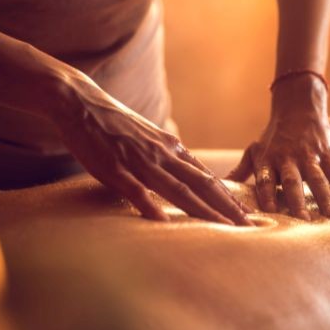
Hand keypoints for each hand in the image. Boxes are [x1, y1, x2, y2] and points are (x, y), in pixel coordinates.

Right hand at [48, 69, 251, 225]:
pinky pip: (135, 190)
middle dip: (227, 207)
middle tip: (248, 226)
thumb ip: (167, 159)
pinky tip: (162, 222)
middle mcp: (163, 155)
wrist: (80, 101)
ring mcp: (140, 161)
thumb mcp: (149, 140)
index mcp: (172, 149)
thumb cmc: (115, 125)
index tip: (246, 213)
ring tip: (224, 227)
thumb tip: (183, 177)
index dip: (228, 196)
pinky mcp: (115, 167)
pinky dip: (150, 206)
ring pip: (178, 190)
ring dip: (203, 210)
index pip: (207, 177)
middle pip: (203, 185)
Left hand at [227, 74, 329, 219]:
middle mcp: (287, 159)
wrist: (298, 106)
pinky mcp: (325, 153)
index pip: (265, 181)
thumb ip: (239, 172)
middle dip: (296, 202)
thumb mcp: (254, 150)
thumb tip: (217, 188)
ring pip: (317, 179)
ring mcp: (308, 156)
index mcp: (267, 160)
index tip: (268, 214)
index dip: (266, 196)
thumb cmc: (273, 135)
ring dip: (324, 198)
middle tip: (302, 223)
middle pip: (292, 182)